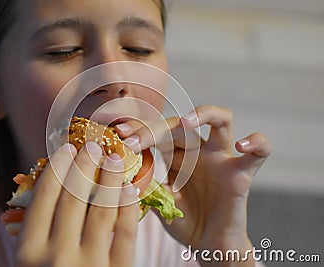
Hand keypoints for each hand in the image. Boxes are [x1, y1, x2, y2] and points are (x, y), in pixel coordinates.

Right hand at [15, 142, 138, 266]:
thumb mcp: (27, 264)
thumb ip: (32, 235)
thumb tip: (38, 193)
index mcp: (29, 252)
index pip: (43, 197)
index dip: (56, 167)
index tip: (66, 149)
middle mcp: (58, 255)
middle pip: (73, 198)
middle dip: (83, 166)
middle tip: (92, 147)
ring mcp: (90, 264)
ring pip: (102, 210)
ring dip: (109, 179)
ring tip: (114, 160)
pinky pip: (126, 233)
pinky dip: (128, 207)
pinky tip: (129, 190)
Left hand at [115, 105, 270, 262]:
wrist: (209, 247)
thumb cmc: (185, 223)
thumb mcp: (159, 202)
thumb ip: (146, 186)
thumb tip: (122, 172)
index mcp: (178, 156)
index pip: (159, 134)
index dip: (140, 131)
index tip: (118, 135)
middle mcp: (199, 152)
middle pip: (181, 126)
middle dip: (155, 129)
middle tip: (133, 140)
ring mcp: (221, 159)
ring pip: (222, 120)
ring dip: (205, 113)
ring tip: (186, 122)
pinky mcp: (242, 173)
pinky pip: (260, 152)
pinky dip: (257, 142)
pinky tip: (243, 144)